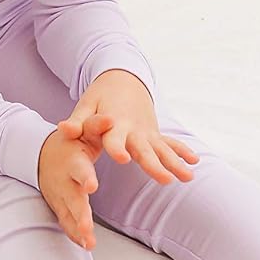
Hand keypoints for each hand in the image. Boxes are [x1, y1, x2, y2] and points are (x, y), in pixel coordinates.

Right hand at [37, 120, 103, 248]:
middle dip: (79, 213)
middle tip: (87, 227)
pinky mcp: (59, 206)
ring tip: (89, 242)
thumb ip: (97, 124)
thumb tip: (112, 119)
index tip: (92, 186)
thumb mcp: (83, 131)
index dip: (84, 177)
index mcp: (72, 160)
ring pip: (68, 214)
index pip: (78, 169)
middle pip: (72, 198)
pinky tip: (86, 244)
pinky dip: (74, 234)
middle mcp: (64, 180)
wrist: (43, 155)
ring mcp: (59, 196)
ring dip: (77, 229)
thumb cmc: (72, 142)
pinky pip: (65, 222)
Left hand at [60, 70, 199, 185]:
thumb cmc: (100, 96)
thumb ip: (77, 121)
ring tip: (189, 177)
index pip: (115, 139)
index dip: (117, 148)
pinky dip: (182, 152)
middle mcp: (133, 129)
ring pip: (162, 150)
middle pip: (144, 150)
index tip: (124, 160)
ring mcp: (147, 132)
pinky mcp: (154, 133)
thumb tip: (64, 130)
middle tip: (165, 179)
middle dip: (154, 165)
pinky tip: (195, 162)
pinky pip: (170, 144)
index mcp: (115, 123)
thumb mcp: (86, 105)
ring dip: (175, 163)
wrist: (123, 80)